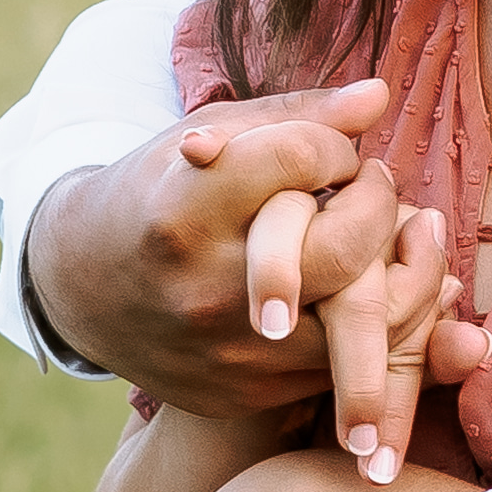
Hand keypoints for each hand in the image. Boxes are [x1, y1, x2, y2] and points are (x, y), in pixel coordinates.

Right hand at [27, 90, 491, 450]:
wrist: (83, 287)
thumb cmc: (155, 194)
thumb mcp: (207, 138)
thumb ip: (296, 117)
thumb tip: (380, 96)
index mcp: (182, 211)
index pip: (299, 160)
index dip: (332, 147)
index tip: (333, 150)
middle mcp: (203, 290)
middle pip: (340, 249)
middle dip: (378, 207)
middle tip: (376, 187)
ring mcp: (226, 353)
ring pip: (357, 322)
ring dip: (404, 273)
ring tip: (408, 234)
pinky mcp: (243, 395)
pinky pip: (340, 364)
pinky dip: (380, 325)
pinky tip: (387, 284)